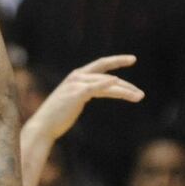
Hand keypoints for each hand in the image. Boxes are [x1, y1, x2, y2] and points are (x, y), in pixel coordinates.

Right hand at [25, 55, 144, 143]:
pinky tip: (115, 81)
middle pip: (107, 76)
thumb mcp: (74, 100)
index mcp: (77, 77)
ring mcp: (76, 85)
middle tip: (141, 93)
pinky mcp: (76, 94)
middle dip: (126, 84)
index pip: (101, 66)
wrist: (44, 126)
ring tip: (138, 97)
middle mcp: (77, 77)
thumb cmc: (58, 116)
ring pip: (106, 84)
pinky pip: (94, 88)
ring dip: (124, 90)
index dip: (117, 61)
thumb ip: (86, 93)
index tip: (132, 59)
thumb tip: (99, 91)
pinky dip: (105, 83)